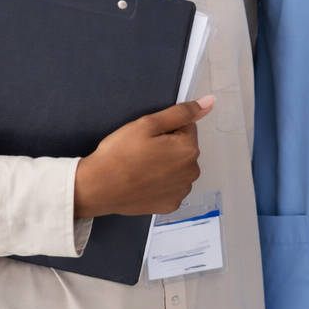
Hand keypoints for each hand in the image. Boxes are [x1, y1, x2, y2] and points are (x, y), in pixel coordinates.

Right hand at [73, 97, 213, 217]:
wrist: (98, 187)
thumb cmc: (120, 152)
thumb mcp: (148, 124)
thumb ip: (181, 112)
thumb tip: (210, 102)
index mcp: (189, 149)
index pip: (186, 127)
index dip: (166, 128)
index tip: (148, 137)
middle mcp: (192, 172)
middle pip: (184, 149)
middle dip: (168, 147)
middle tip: (142, 151)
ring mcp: (181, 192)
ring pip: (178, 168)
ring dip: (166, 165)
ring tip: (141, 167)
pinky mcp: (170, 205)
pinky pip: (171, 187)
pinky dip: (161, 184)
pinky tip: (143, 182)